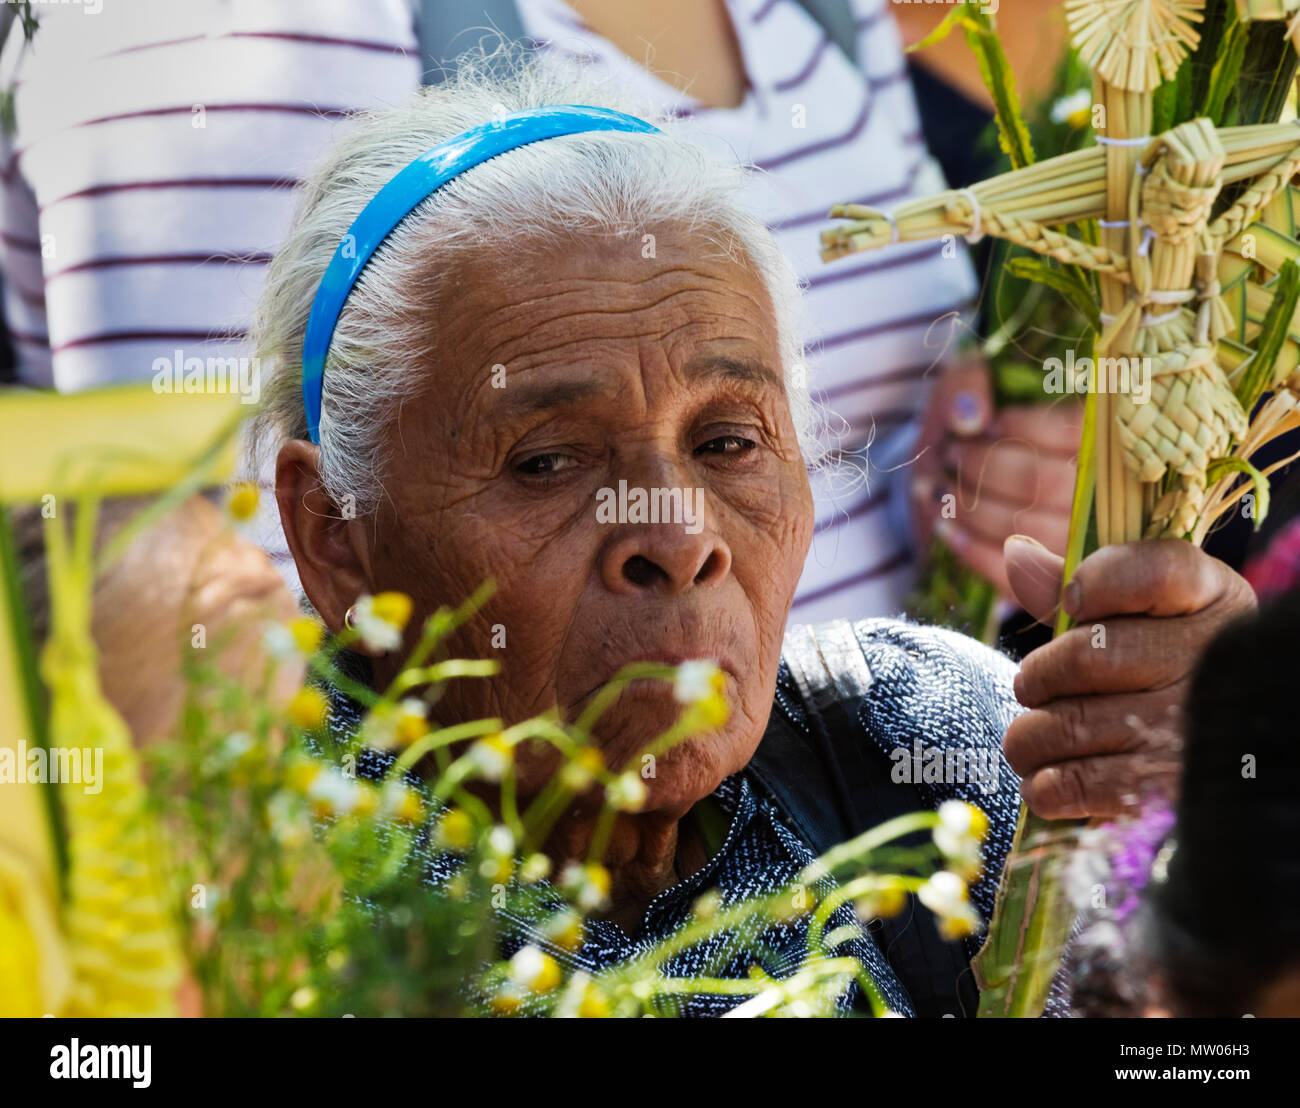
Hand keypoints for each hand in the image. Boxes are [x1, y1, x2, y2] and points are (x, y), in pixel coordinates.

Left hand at [911, 358, 1079, 595]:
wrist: (954, 483)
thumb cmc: (970, 427)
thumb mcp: (967, 383)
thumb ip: (968, 380)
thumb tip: (969, 417)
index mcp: (1102, 436)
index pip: (1077, 432)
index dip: (1026, 428)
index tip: (986, 426)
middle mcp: (1104, 494)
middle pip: (1046, 484)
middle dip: (986, 468)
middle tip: (950, 455)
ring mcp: (1082, 546)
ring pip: (1028, 529)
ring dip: (973, 508)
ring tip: (940, 489)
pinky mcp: (1054, 583)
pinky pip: (1016, 575)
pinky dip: (973, 551)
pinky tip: (946, 531)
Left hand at [1001, 536, 1256, 819]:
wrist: (1219, 751)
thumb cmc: (1158, 666)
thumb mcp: (1134, 613)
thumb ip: (1073, 585)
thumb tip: (1017, 552)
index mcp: (1209, 599)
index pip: (1155, 574)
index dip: (1099, 582)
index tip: (1073, 601)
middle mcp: (1209, 661)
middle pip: (1086, 657)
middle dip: (1037, 677)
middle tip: (1034, 689)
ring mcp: (1192, 731)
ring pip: (1069, 724)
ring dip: (1029, 736)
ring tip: (1032, 738)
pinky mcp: (1169, 791)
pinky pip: (1077, 784)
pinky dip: (1044, 784)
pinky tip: (1047, 778)